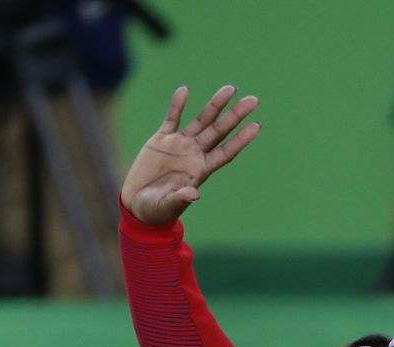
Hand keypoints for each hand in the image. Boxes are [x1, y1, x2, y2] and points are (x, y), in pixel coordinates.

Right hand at [121, 84, 260, 226]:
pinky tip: (185, 90)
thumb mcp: (167, 205)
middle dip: (235, 115)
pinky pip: (171, 119)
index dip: (241, 140)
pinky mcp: (161, 140)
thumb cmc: (156, 210)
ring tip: (231, 88)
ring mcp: (179, 145)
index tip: (256, 126)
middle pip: (219, 131)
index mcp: (200, 171)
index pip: (226, 152)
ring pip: (202, 120)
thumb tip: (195, 194)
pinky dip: (177, 105)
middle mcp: (194, 155)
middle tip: (253, 100)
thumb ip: (180, 198)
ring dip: (215, 105)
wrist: (137, 204)